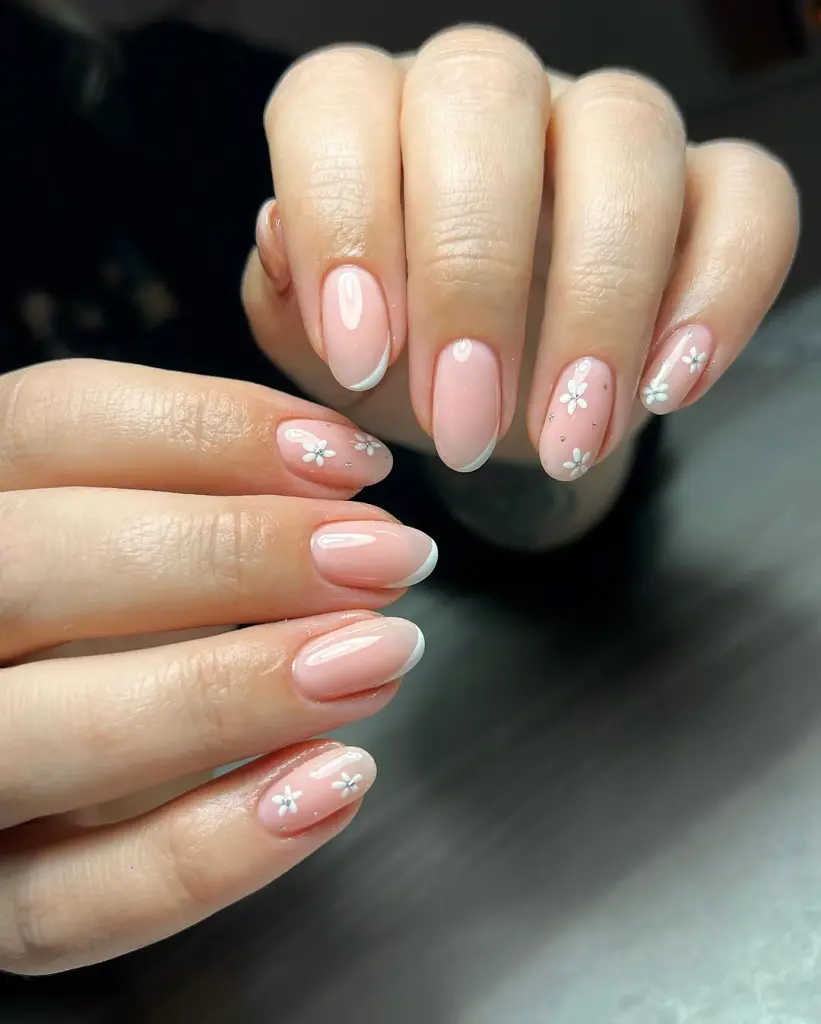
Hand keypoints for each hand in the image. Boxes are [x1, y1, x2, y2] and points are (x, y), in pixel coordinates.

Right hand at [0, 359, 433, 974]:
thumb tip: (334, 480)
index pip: (54, 426)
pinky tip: (330, 784)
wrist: (14, 754)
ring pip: (53, 734)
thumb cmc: (85, 623)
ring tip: (377, 659)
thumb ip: (188, 496)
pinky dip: (210, 852)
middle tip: (383, 559)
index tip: (350, 462)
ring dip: (237, 693)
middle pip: (40, 565)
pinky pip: (75, 906)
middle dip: (235, 554)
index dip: (211, 429)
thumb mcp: (112, 536)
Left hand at [243, 25, 797, 478]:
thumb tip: (283, 241)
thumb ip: (288, 305)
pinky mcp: (706, 188)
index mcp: (370, 121)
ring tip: (566, 434)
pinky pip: (747, 198)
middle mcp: (484, 101)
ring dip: (599, 299)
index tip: (363, 356)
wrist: (491, 415)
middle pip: (482, 99)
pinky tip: (667, 390)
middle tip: (465, 420)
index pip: (340, 104)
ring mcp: (599, 132)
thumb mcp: (322, 358)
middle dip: (472, 274)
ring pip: (624, 137)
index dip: (345, 218)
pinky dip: (718, 293)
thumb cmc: (399, 371)